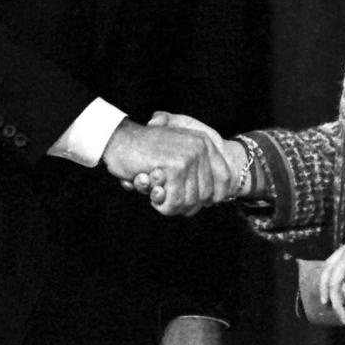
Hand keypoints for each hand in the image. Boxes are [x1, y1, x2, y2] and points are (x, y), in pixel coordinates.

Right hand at [102, 119, 230, 215]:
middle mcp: (201, 147)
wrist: (119, 139)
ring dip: (171, 205)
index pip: (225, 179)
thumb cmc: (143, 148)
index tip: (196, 202)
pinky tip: (153, 192)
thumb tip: (214, 196)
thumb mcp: (175, 148)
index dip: (213, 197)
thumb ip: (195, 166)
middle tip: (166, 195)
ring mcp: (190, 157)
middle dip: (186, 204)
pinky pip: (175, 202)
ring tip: (156, 190)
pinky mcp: (176, 167)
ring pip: (190, 202)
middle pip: (206, 196)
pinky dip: (162, 205)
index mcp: (204, 141)